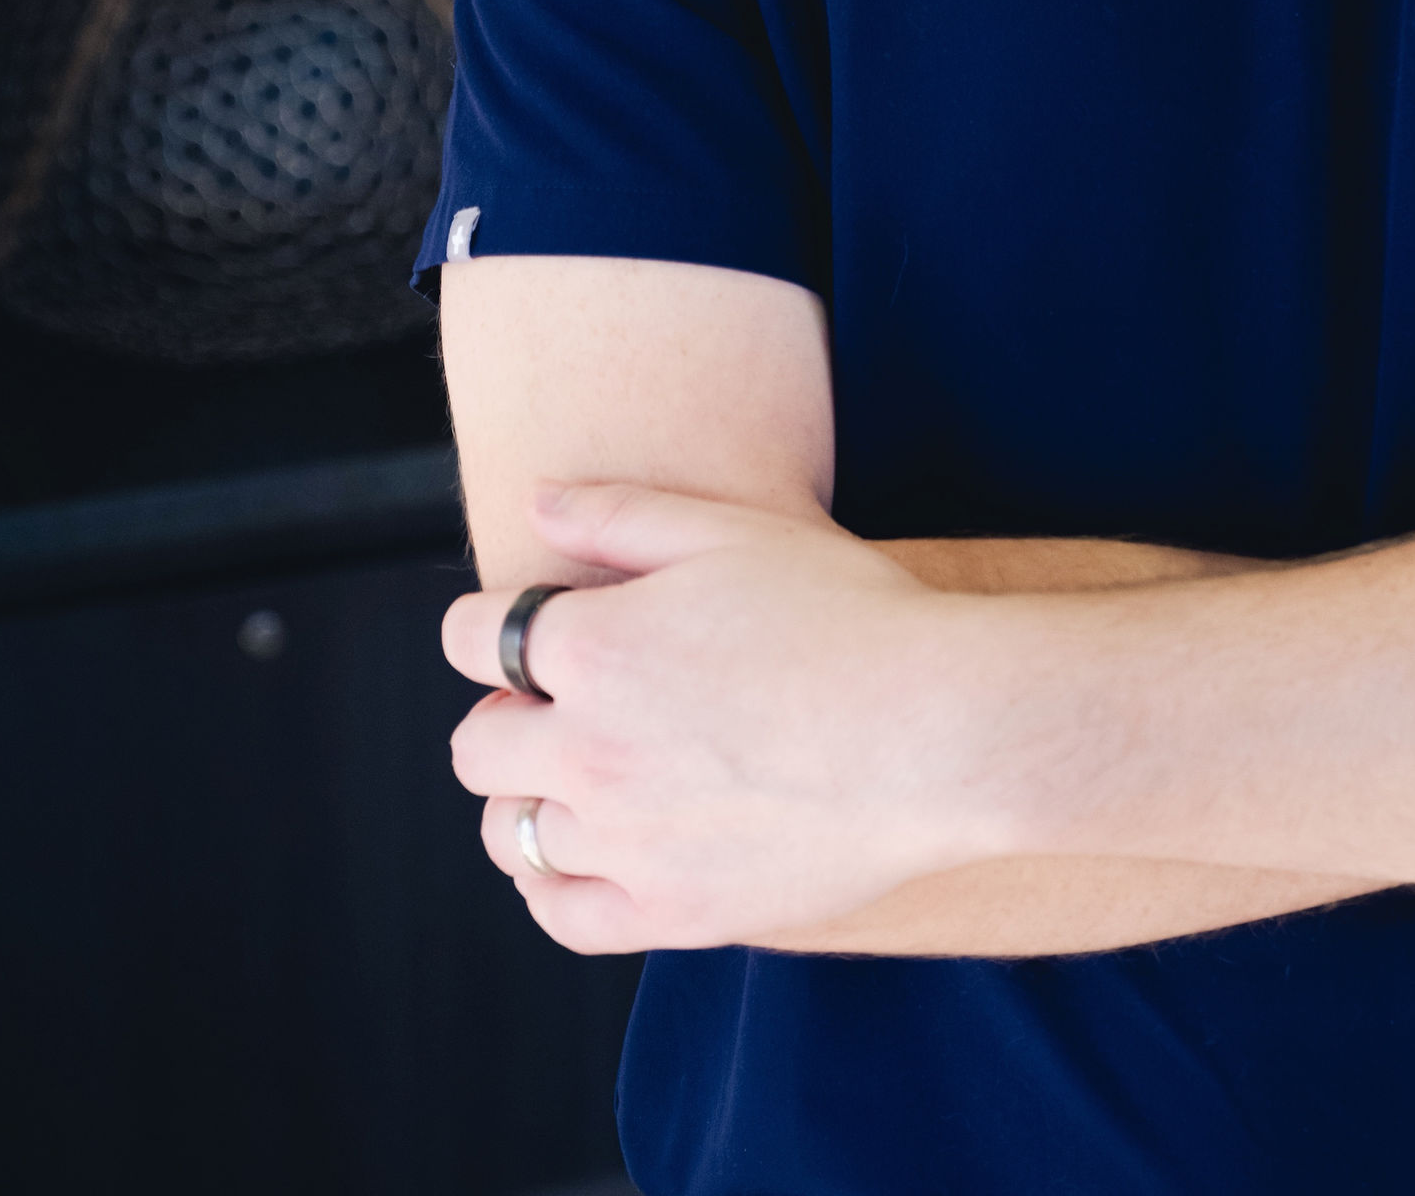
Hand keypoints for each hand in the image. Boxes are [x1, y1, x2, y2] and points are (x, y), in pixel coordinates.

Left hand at [443, 480, 1009, 952]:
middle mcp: (590, 751)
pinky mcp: (671, 913)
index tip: (529, 626)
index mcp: (596, 648)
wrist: (943, 731)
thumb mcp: (734, 530)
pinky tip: (592, 851)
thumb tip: (535, 500)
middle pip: (477, 747)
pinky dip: (556, 882)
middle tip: (567, 700)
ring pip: (511, 834)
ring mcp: (627, 844)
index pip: (471, 639)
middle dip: (506, 714)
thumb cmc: (851, 614)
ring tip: (586, 773)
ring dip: (529, 797)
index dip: (491, 623)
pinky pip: (562, 914)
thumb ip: (620, 514)